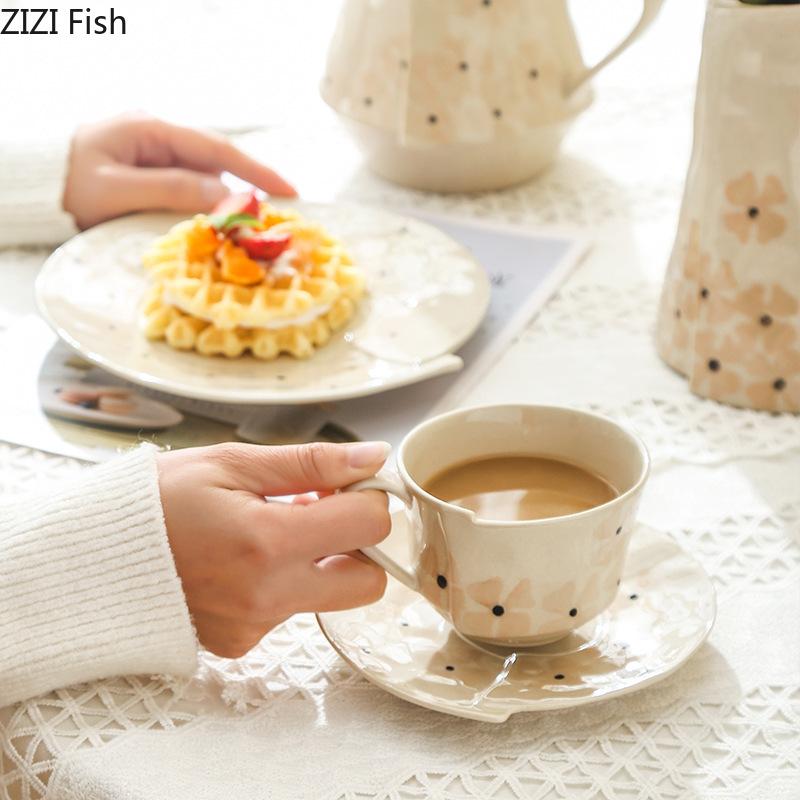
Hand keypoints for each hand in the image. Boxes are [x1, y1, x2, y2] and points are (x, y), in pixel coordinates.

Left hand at [63, 113, 295, 229]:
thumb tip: (226, 198)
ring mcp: (154, 158)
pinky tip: (208, 232)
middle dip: (244, 194)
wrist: (28, 189)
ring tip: (240, 237)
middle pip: (215, 166)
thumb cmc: (65, 186)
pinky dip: (202, 212)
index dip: (257, 171)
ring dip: (221, 208)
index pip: (218, 148)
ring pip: (203, 183)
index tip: (290, 192)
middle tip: (270, 226)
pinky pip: (186, 193)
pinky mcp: (148, 178)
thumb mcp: (116, 190)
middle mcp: (159, 140)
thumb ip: (172, 190)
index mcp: (152, 130)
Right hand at [156, 441, 390, 658]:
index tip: (347, 483)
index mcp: (267, 542)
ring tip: (270, 528)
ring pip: (329, 596)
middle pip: (369, 582)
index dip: (368, 496)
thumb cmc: (158, 500)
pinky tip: (246, 558)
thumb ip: (311, 463)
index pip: (369, 525)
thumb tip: (372, 457)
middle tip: (322, 512)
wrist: (93, 555)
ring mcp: (253, 625)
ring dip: (319, 561)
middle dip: (359, 545)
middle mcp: (267, 595)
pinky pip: (290, 611)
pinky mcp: (240, 642)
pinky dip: (283, 582)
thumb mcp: (233, 463)